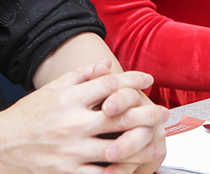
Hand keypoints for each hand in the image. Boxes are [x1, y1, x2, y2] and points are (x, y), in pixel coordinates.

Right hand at [0, 64, 167, 173]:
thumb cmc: (27, 117)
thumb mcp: (52, 89)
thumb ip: (81, 75)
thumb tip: (106, 65)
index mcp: (70, 100)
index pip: (110, 85)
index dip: (134, 79)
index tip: (148, 79)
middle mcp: (73, 125)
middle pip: (120, 117)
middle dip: (147, 114)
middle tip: (162, 113)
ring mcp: (70, 152)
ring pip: (116, 150)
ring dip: (141, 145)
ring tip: (155, 141)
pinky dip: (118, 172)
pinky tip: (131, 167)